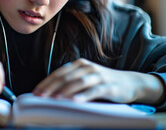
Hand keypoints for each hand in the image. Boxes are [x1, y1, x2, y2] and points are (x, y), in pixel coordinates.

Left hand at [33, 58, 164, 104]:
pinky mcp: (108, 86)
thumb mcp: (86, 78)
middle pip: (65, 77)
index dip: (46, 82)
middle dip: (51, 87)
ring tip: (55, 99)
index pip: (58, 73)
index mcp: (79, 64)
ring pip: (78, 82)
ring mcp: (98, 76)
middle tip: (41, 97)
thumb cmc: (102, 82)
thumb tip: (51, 92)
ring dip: (65, 91)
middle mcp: (87, 67)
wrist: (129, 83)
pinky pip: (94, 91)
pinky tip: (76, 101)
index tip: (36, 92)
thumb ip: (71, 81)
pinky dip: (84, 96)